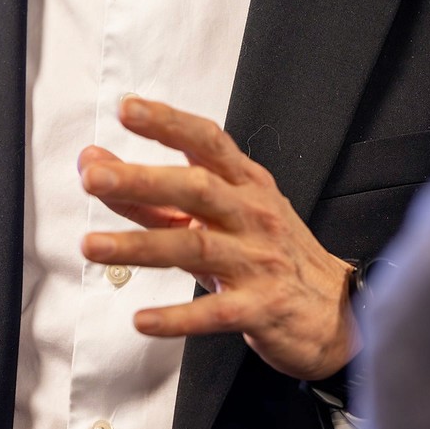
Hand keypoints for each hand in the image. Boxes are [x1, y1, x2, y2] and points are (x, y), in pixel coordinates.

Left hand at [79, 95, 357, 381]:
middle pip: (196, 189)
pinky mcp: (261, 308)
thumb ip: (155, 195)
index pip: (207, 142)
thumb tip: (95, 164)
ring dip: (141, 246)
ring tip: (93, 246)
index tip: (127, 109)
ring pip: (195, 247)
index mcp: (246, 184)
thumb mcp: (220, 216)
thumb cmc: (269, 254)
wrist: (337, 310)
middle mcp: (253, 215)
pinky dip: (177, 318)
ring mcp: (259, 261)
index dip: (168, 123)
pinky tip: (142, 319)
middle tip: (94, 178)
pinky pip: (214, 312)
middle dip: (143, 181)